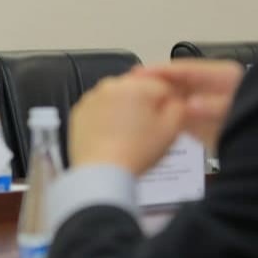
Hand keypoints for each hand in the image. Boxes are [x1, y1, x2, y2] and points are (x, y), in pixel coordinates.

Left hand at [68, 75, 184, 174]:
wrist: (101, 172)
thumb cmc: (136, 152)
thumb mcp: (170, 130)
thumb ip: (179, 107)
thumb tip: (177, 99)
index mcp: (137, 85)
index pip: (162, 85)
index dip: (168, 102)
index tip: (167, 118)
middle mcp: (112, 85)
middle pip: (137, 89)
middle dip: (144, 104)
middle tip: (147, 129)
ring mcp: (92, 97)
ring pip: (117, 98)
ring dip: (124, 109)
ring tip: (128, 135)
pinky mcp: (79, 111)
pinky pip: (99, 109)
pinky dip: (106, 117)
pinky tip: (112, 135)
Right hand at [133, 60, 243, 148]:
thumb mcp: (239, 110)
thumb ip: (215, 107)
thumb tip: (190, 104)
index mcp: (221, 76)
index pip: (185, 69)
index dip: (161, 71)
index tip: (139, 74)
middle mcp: (210, 86)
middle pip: (176, 82)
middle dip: (154, 85)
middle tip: (129, 88)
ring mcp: (203, 104)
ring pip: (174, 98)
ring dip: (157, 101)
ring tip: (132, 103)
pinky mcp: (199, 122)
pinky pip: (177, 115)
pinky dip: (164, 117)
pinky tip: (149, 119)